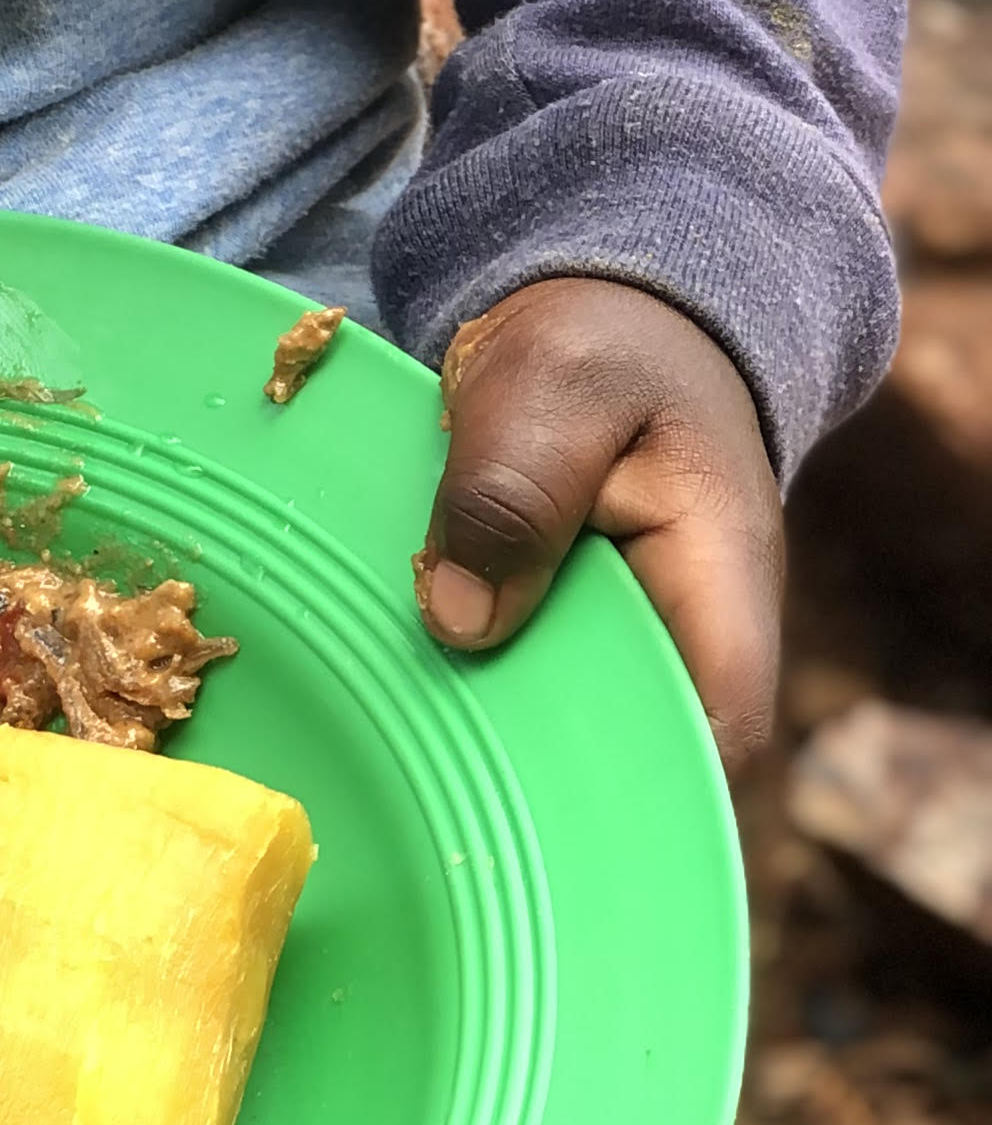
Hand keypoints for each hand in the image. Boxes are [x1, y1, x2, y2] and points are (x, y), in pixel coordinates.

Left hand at [413, 276, 782, 767]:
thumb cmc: (599, 345)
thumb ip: (513, 490)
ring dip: (496, 723)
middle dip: (548, 773)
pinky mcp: (565, 622)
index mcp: (720, 581)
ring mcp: (626, 632)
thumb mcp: (553, 387)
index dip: (652, 789)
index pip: (722, 727)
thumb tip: (460, 622)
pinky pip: (525, 673)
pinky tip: (403, 686)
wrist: (598, 310)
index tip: (554, 814)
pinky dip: (471, 679)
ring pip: (571, 717)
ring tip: (405, 742)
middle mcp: (687, 631)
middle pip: (636, 747)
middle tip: (440, 779)